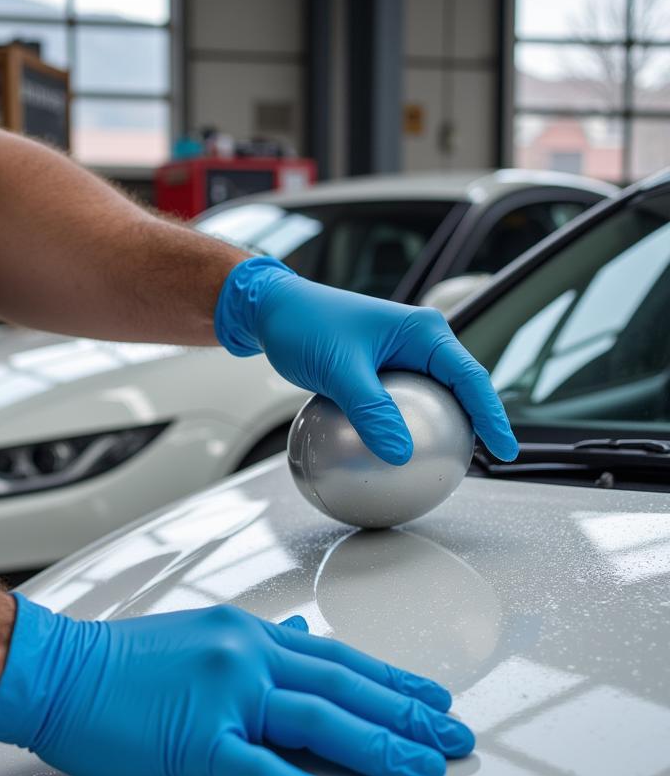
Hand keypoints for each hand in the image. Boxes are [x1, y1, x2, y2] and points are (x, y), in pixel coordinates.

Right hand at [0, 595, 473, 775]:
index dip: (393, 681)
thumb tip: (302, 641)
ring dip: (378, 745)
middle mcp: (247, 656)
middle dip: (407, 714)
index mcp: (250, 634)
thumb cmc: (121, 663)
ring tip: (425, 767)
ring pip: (319, 719)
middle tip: (456, 737)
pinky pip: (260, 766)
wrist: (59, 669)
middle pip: (345, 687)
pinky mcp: (196, 736)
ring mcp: (225, 694)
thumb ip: (256, 646)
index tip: (434, 699)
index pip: (340, 658)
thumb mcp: (200, 640)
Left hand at [215, 256, 518, 464]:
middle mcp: (418, 341)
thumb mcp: (339, 370)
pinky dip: (399, 429)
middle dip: (474, 425)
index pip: (470, 378)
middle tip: (483, 464)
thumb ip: (370, 411)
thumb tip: (401, 454)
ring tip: (444, 466)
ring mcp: (398, 355)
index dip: (493, 416)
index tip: (506, 450)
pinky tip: (391, 458)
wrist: (271, 309)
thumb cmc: (304, 327)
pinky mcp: (377, 369)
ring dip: (438, 428)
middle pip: (459, 389)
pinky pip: (397, 404)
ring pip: (429, 398)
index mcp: (423, 331)